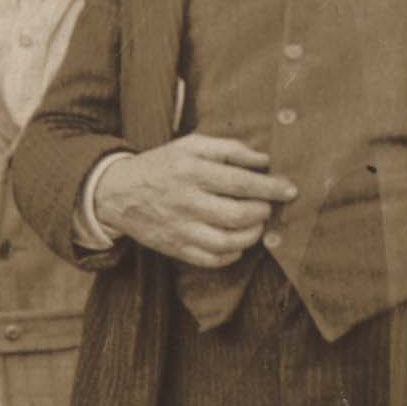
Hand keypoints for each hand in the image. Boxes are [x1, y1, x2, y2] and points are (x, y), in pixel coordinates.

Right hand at [91, 135, 298, 269]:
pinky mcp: (174, 248)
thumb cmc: (161, 165)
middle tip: (266, 207)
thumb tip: (265, 160)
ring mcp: (179, 228)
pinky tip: (236, 243)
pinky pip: (211, 260)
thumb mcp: (190, 145)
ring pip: (227, 242)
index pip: (241, 182)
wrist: (116, 192)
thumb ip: (229, 148)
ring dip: (251, 235)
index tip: (290, 190)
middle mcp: (185, 201)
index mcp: (191, 171)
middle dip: (262, 212)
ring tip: (254, 225)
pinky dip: (231, 254)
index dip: (272, 187)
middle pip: (238, 215)